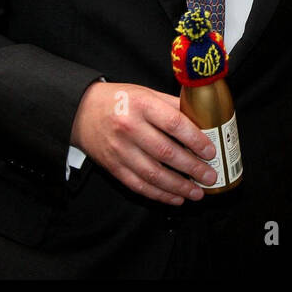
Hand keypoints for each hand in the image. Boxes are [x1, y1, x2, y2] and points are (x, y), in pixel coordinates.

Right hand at [70, 82, 216, 203]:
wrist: (81, 111)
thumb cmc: (120, 100)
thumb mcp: (147, 93)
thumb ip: (173, 105)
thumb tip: (204, 119)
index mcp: (142, 105)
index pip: (174, 124)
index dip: (195, 140)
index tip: (211, 151)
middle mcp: (129, 128)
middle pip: (166, 152)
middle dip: (193, 168)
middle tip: (210, 176)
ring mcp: (119, 150)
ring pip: (153, 174)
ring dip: (179, 186)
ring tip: (197, 192)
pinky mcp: (113, 167)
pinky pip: (138, 185)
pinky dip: (159, 194)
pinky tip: (175, 197)